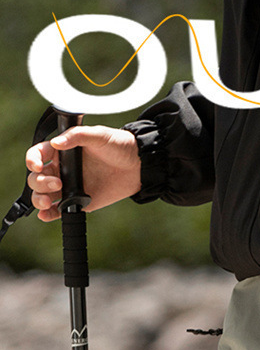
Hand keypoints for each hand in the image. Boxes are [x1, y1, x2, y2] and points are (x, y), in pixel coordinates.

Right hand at [25, 125, 141, 221]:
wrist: (137, 166)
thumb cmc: (117, 145)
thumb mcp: (98, 135)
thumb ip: (77, 136)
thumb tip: (56, 143)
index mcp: (62, 151)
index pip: (38, 154)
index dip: (33, 160)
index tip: (38, 165)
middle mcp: (61, 169)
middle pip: (36, 177)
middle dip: (39, 182)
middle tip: (57, 184)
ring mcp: (68, 187)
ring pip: (42, 194)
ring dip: (39, 199)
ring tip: (49, 201)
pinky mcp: (77, 202)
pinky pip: (57, 210)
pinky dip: (48, 214)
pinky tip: (46, 215)